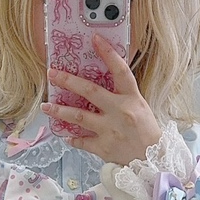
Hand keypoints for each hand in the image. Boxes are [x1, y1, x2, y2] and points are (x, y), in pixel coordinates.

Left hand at [43, 33, 162, 163]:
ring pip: (79, 116)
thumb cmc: (146, 131)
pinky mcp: (103, 147)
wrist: (153, 159)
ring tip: (46, 106)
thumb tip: (99, 84)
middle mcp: (120, 111)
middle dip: (68, 81)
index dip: (108, 54)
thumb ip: (121, 96)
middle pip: (90, 91)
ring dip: (60, 110)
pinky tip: (65, 134)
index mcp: (132, 98)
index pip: (120, 71)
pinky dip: (72, 137)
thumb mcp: (140, 107)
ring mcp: (110, 129)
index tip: (95, 39)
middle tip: (52, 73)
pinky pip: (81, 140)